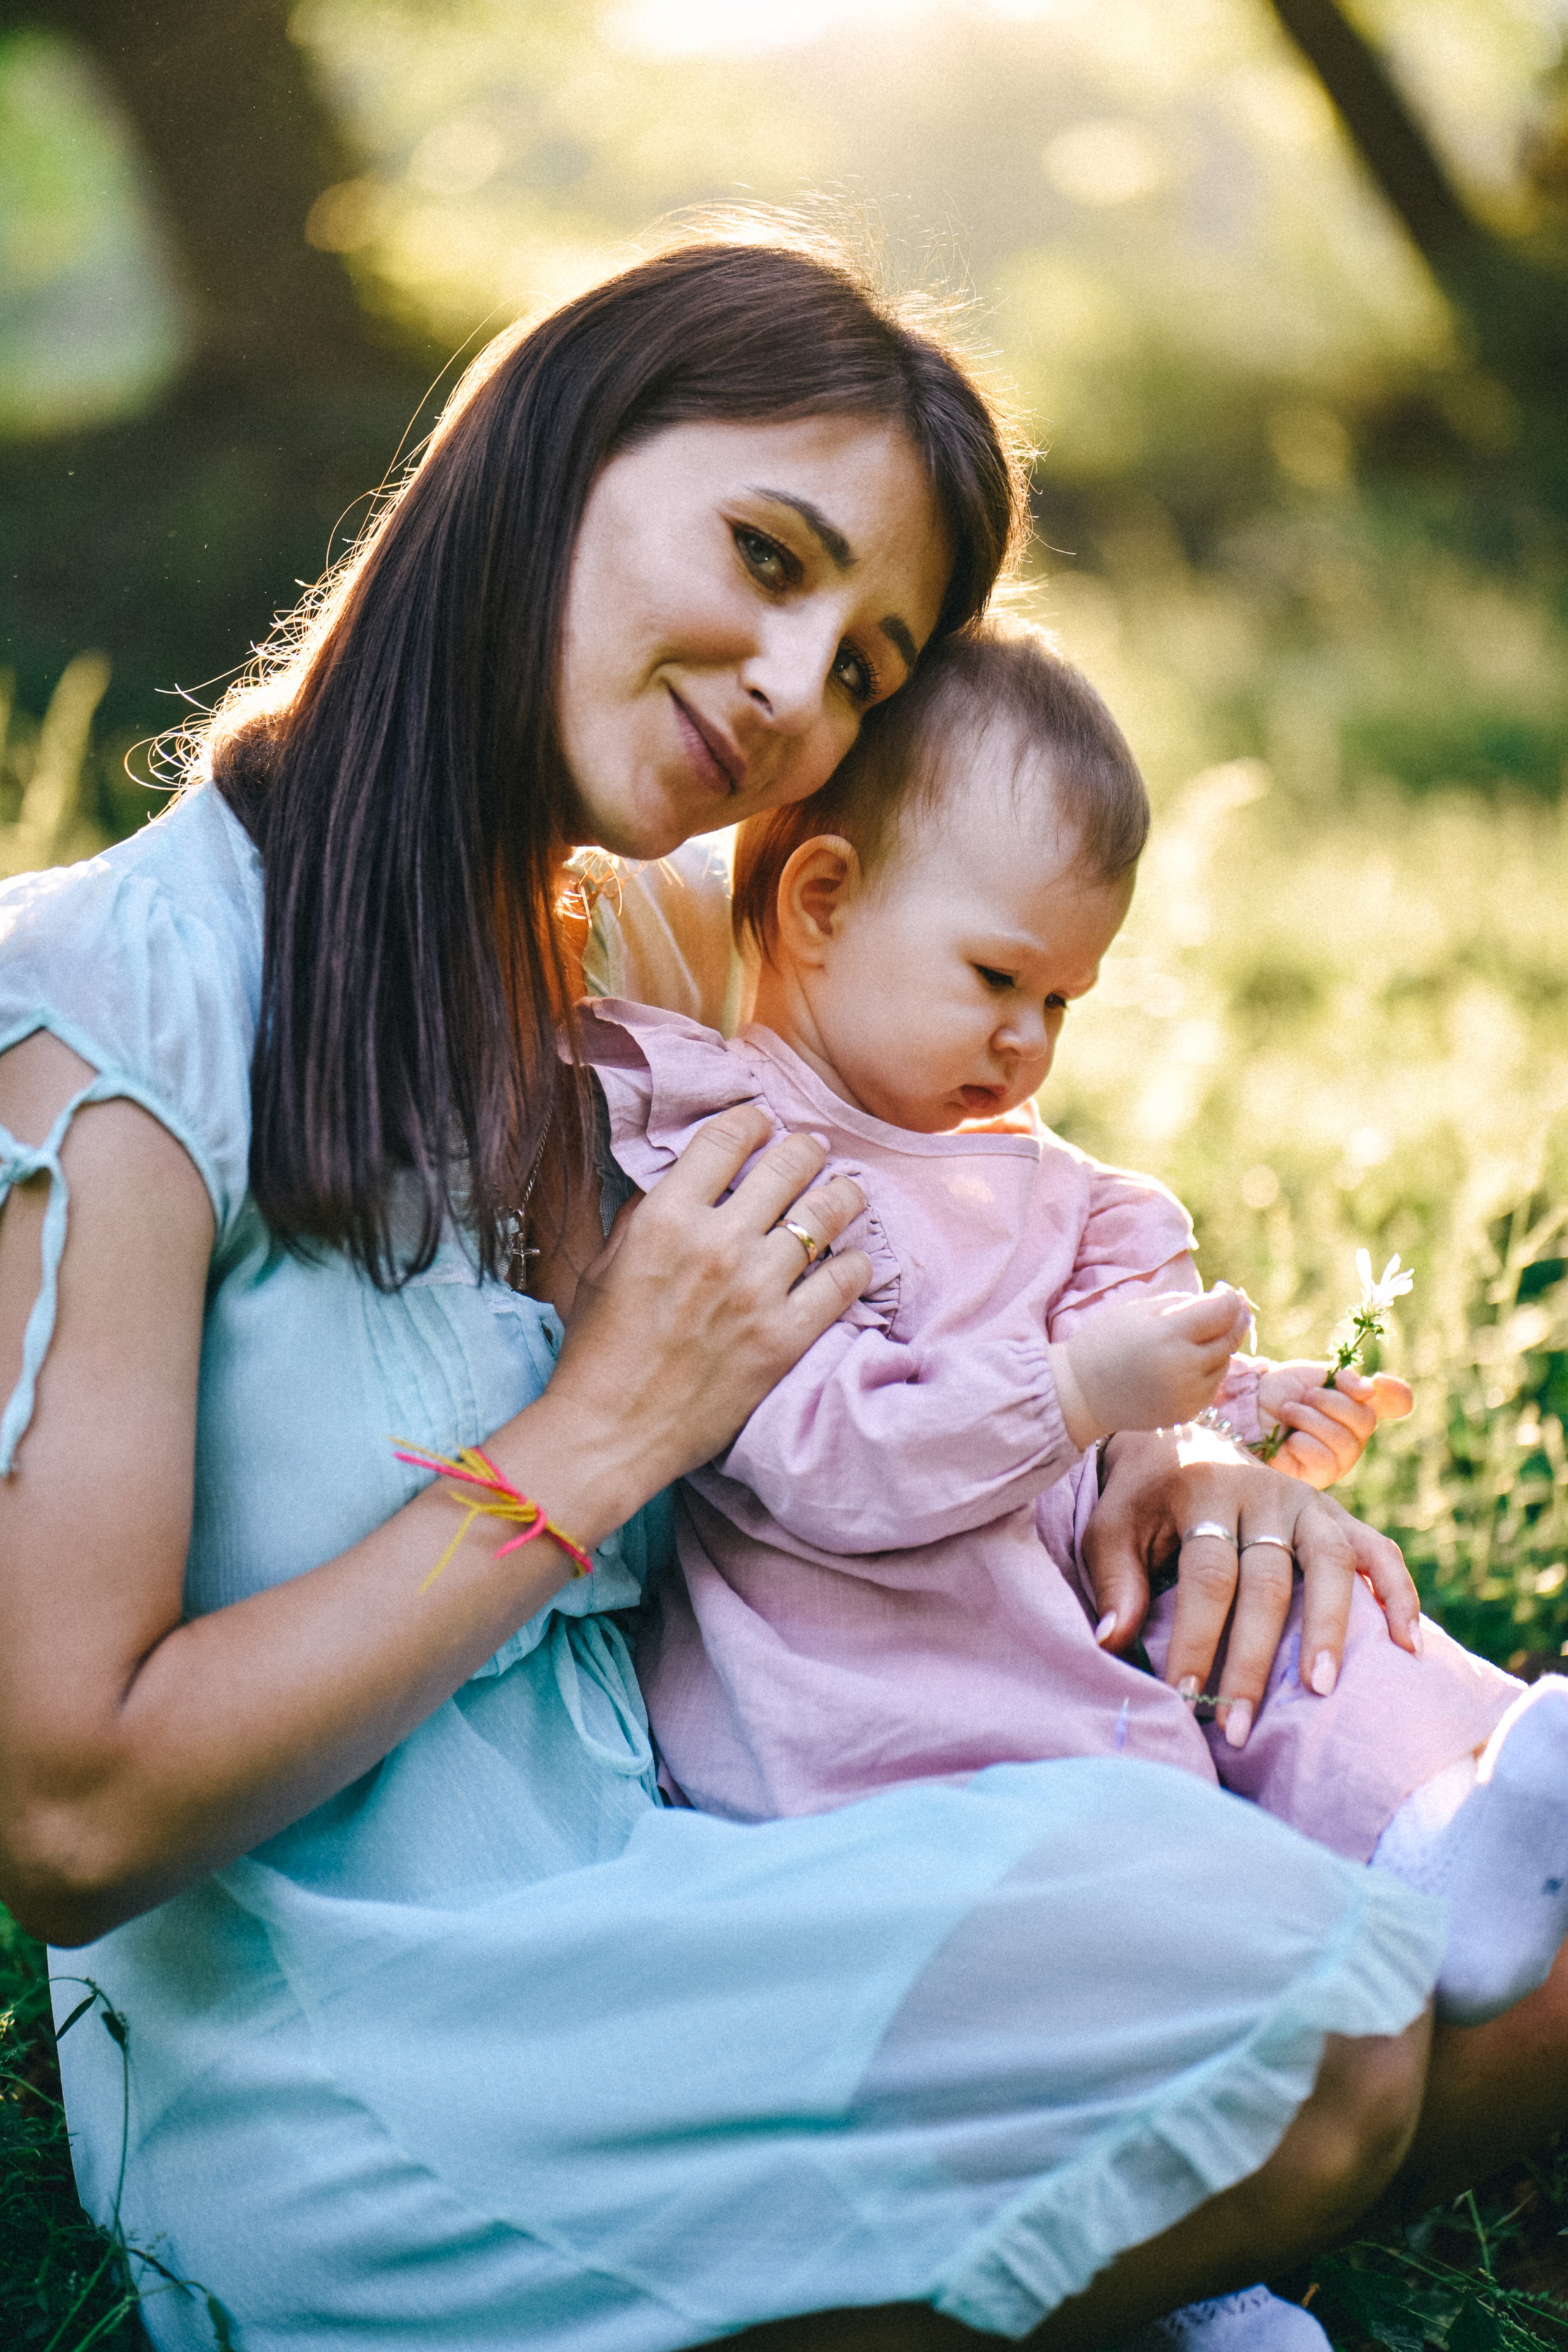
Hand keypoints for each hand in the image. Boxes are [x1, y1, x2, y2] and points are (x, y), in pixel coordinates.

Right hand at [548, 1105, 872, 1518]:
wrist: (610, 1432)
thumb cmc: (599, 1351)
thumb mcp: (605, 1266)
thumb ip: (644, 1215)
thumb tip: (681, 1182)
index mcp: (666, 1218)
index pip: (727, 1139)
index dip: (753, 1120)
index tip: (764, 1124)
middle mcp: (717, 1243)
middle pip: (789, 1164)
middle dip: (807, 1149)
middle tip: (813, 1152)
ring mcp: (757, 1290)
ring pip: (827, 1213)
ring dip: (842, 1195)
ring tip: (846, 1194)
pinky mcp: (785, 1337)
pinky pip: (843, 1281)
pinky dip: (855, 1263)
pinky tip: (852, 1260)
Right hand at [1063, 1285, 1252, 1442]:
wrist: (1083, 1393)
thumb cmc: (1109, 1341)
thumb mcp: (1142, 1309)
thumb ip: (1188, 1303)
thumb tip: (1231, 1301)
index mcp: (1167, 1335)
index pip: (1223, 1311)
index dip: (1229, 1298)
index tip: (1222, 1291)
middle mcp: (1183, 1368)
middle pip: (1230, 1337)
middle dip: (1231, 1319)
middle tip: (1218, 1310)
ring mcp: (1188, 1394)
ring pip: (1226, 1361)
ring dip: (1217, 1346)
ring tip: (1188, 1340)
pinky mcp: (1189, 1412)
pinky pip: (1213, 1383)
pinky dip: (1207, 1369)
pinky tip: (1182, 1363)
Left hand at [1082, 1428, 1421, 1747]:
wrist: (1178, 1439)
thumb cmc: (1141, 1501)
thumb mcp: (1110, 1528)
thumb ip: (1115, 1582)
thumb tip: (1114, 1643)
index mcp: (1204, 1492)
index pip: (1207, 1576)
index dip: (1196, 1639)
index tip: (1185, 1697)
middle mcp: (1262, 1493)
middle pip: (1268, 1580)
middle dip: (1252, 1659)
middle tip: (1238, 1724)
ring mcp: (1307, 1501)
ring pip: (1331, 1561)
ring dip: (1329, 1627)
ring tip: (1321, 1690)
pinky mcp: (1337, 1513)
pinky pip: (1378, 1550)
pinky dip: (1398, 1594)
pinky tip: (1408, 1647)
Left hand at [1258, 1362, 1413, 1488]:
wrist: (1244, 1407)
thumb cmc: (1278, 1391)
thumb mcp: (1312, 1375)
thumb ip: (1345, 1380)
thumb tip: (1370, 1391)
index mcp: (1357, 1405)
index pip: (1396, 1401)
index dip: (1396, 1393)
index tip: (1376, 1382)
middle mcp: (1354, 1434)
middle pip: (1366, 1421)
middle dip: (1332, 1403)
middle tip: (1307, 1396)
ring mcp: (1337, 1459)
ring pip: (1344, 1441)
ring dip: (1312, 1419)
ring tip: (1289, 1412)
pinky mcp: (1317, 1477)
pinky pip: (1324, 1459)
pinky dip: (1304, 1443)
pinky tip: (1290, 1439)